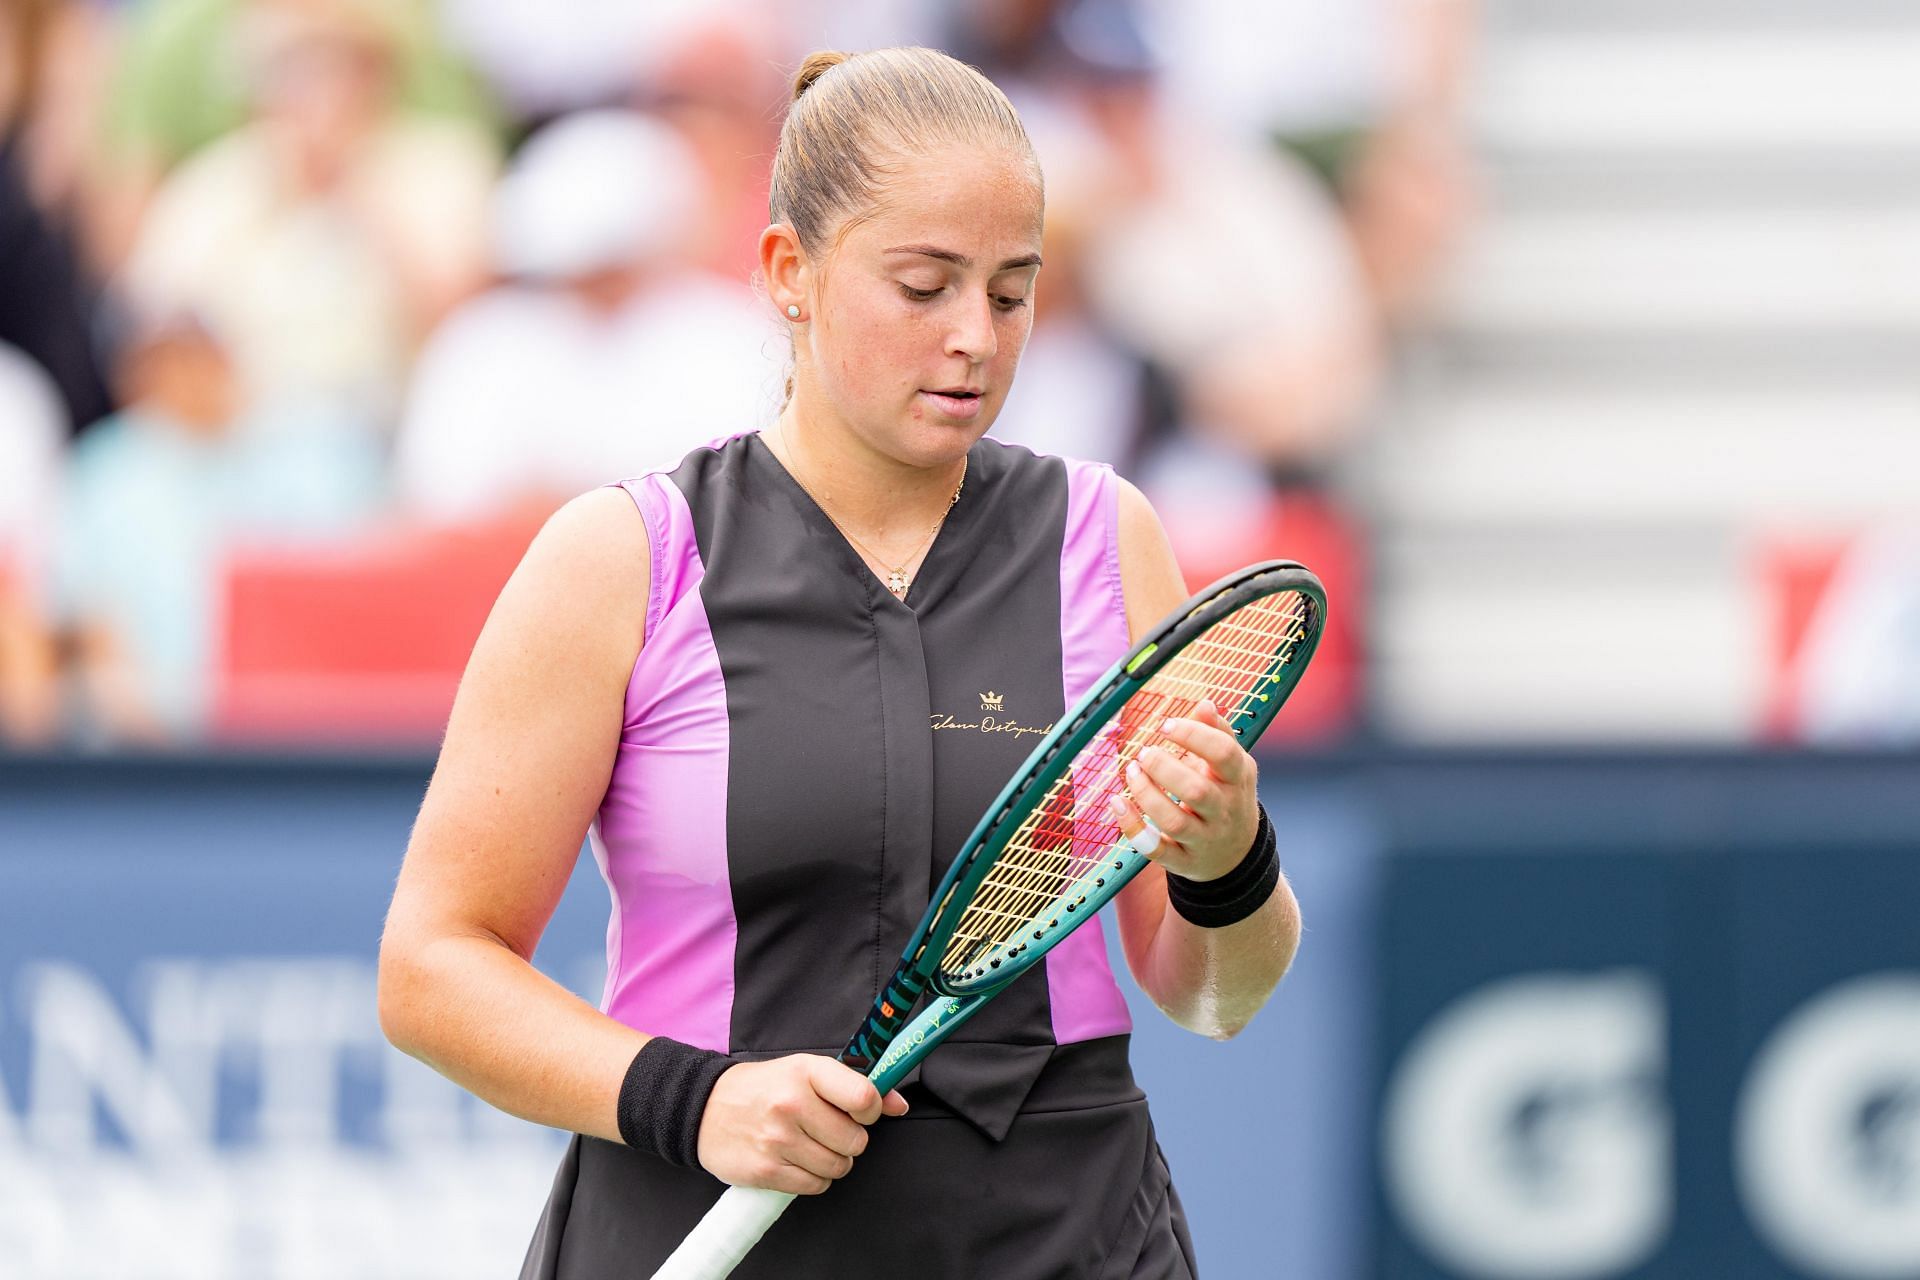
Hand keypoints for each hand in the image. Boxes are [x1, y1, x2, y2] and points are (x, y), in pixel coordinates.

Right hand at [696, 1054, 908, 1193]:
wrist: (704, 1108)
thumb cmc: (764, 1087)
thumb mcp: (806, 1072)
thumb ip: (855, 1086)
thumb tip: (899, 1105)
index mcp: (806, 1072)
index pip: (863, 1098)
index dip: (871, 1110)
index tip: (860, 1112)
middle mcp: (792, 1104)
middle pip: (855, 1141)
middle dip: (849, 1140)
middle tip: (828, 1131)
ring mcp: (777, 1140)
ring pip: (838, 1167)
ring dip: (831, 1161)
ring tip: (810, 1145)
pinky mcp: (766, 1171)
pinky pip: (815, 1186)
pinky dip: (813, 1178)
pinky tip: (796, 1160)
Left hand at [1109, 700, 1259, 882]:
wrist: (1237, 856)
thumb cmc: (1227, 797)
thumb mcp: (1233, 766)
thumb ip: (1219, 734)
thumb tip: (1205, 705)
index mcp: (1237, 779)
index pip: (1224, 754)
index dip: (1194, 736)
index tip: (1166, 725)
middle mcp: (1223, 811)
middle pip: (1196, 790)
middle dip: (1164, 768)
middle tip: (1145, 753)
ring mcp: (1204, 839)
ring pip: (1173, 822)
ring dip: (1146, 795)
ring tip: (1132, 771)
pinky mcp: (1183, 860)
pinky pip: (1155, 850)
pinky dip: (1132, 828)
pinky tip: (1117, 803)